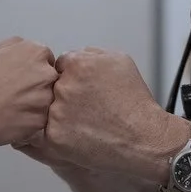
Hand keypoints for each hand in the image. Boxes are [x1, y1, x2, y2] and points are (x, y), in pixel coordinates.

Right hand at [0, 37, 57, 147]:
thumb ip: (15, 46)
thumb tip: (27, 49)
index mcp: (36, 51)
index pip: (46, 60)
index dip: (31, 70)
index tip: (17, 79)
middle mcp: (46, 72)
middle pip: (49, 79)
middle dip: (36, 86)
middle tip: (13, 94)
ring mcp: (46, 97)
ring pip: (46, 100)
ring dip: (33, 104)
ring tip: (9, 107)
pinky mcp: (42, 119)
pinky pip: (39, 119)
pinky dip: (27, 120)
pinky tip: (10, 118)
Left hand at [45, 48, 182, 178]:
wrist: (143, 138)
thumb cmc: (134, 102)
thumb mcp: (119, 61)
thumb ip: (90, 53)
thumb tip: (72, 56)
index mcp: (77, 64)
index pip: (60, 66)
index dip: (73, 79)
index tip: (85, 91)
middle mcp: (64, 86)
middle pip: (52, 87)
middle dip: (66, 96)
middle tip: (86, 109)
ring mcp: (56, 113)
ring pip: (48, 110)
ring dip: (61, 115)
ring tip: (85, 123)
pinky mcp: (53, 137)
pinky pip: (47, 132)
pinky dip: (60, 134)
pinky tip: (79, 135)